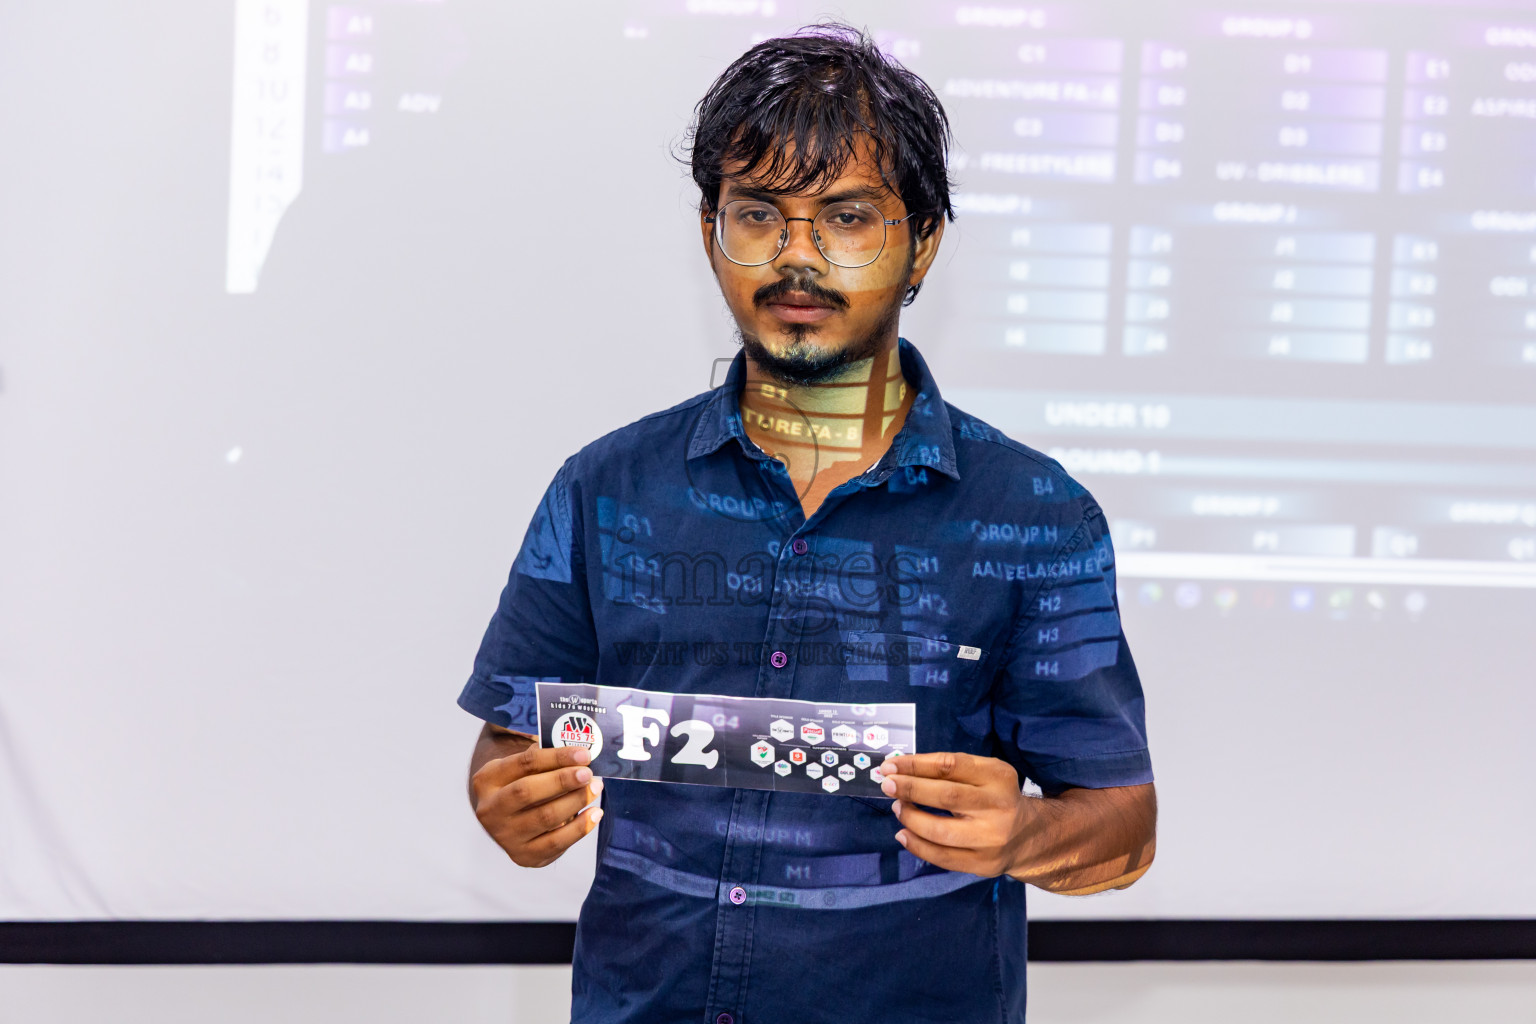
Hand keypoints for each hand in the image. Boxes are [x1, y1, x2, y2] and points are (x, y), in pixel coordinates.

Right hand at [471, 743, 603, 867]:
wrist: (506, 821)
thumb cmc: (520, 785)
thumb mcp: (520, 768)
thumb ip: (544, 759)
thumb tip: (579, 755)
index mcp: (487, 780)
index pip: (524, 763)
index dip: (556, 757)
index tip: (583, 754)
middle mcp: (490, 810)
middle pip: (527, 792)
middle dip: (562, 781)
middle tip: (588, 773)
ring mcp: (505, 836)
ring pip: (545, 817)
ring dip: (576, 801)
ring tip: (595, 788)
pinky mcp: (523, 856)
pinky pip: (556, 843)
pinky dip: (580, 828)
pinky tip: (595, 813)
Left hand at [878, 752, 1034, 877]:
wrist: (1029, 836)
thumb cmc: (996, 797)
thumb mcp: (985, 773)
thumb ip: (950, 770)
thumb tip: (902, 770)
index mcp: (998, 776)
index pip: (950, 766)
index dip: (916, 765)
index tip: (890, 766)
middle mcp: (998, 807)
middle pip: (946, 796)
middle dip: (910, 789)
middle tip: (887, 785)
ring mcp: (991, 839)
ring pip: (940, 831)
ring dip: (911, 818)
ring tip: (898, 808)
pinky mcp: (983, 864)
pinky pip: (942, 857)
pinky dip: (917, 845)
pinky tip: (904, 834)